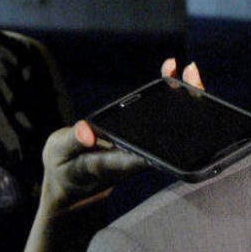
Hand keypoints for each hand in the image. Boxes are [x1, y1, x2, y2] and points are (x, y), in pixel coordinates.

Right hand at [39, 59, 204, 213]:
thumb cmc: (65, 166)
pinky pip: (162, 117)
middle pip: (168, 137)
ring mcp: (143, 148)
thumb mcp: (60, 153)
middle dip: (183, 109)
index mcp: (113, 165)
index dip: (160, 145)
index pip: (141, 157)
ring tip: (189, 71)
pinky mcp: (144, 139)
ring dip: (181, 98)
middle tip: (190, 80)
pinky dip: (168, 95)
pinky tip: (172, 73)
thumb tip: (86, 131)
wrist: (74, 180)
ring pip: (170, 125)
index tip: (177, 130)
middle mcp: (135, 158)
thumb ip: (73, 142)